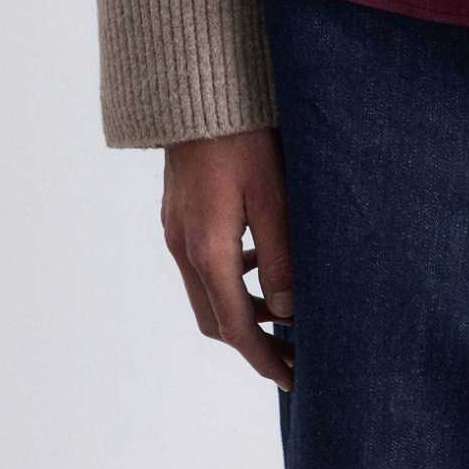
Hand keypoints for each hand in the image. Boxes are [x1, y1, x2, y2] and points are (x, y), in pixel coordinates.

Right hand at [161, 127, 295, 387]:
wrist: (198, 89)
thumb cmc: (244, 136)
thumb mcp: (274, 195)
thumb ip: (281, 258)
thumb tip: (287, 314)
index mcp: (208, 250)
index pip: (235, 327)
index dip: (264, 358)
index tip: (292, 379)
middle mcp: (184, 246)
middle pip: (214, 318)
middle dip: (253, 341)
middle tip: (292, 351)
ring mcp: (176, 229)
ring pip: (206, 291)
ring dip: (241, 308)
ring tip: (284, 308)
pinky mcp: (178, 212)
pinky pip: (201, 263)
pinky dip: (230, 277)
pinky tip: (258, 259)